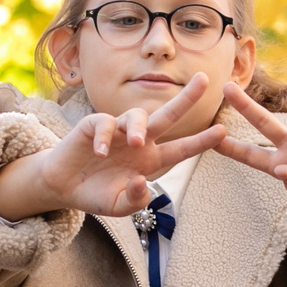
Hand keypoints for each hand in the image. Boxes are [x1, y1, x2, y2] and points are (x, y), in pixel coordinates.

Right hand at [0, 74, 228, 218]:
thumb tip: (143, 181)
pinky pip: (103, 124)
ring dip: (138, 127)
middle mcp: (139, 141)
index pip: (181, 149)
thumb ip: (135, 200)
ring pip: (136, 115)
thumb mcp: (119, 206)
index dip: (201, 141)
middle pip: (167, 115)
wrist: (63, 187)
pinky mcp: (93, 125)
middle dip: (186, 98)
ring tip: (136, 143)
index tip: (223, 132)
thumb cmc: (97, 194)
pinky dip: (103, 137)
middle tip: (204, 80)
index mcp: (151, 160)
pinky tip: (99, 153)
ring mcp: (117, 131)